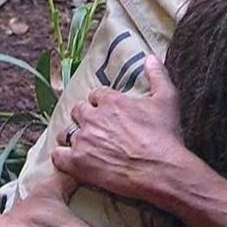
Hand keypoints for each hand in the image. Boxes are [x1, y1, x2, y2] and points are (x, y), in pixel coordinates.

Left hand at [51, 55, 186, 203]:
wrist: (161, 169)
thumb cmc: (165, 135)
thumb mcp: (168, 99)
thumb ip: (158, 75)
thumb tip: (150, 57)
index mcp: (111, 100)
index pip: (96, 95)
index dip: (102, 104)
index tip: (109, 113)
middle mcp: (93, 117)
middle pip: (78, 111)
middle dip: (85, 118)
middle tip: (97, 129)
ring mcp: (83, 140)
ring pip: (66, 132)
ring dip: (72, 136)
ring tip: (83, 145)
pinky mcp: (78, 162)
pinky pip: (57, 156)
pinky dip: (62, 157)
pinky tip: (71, 161)